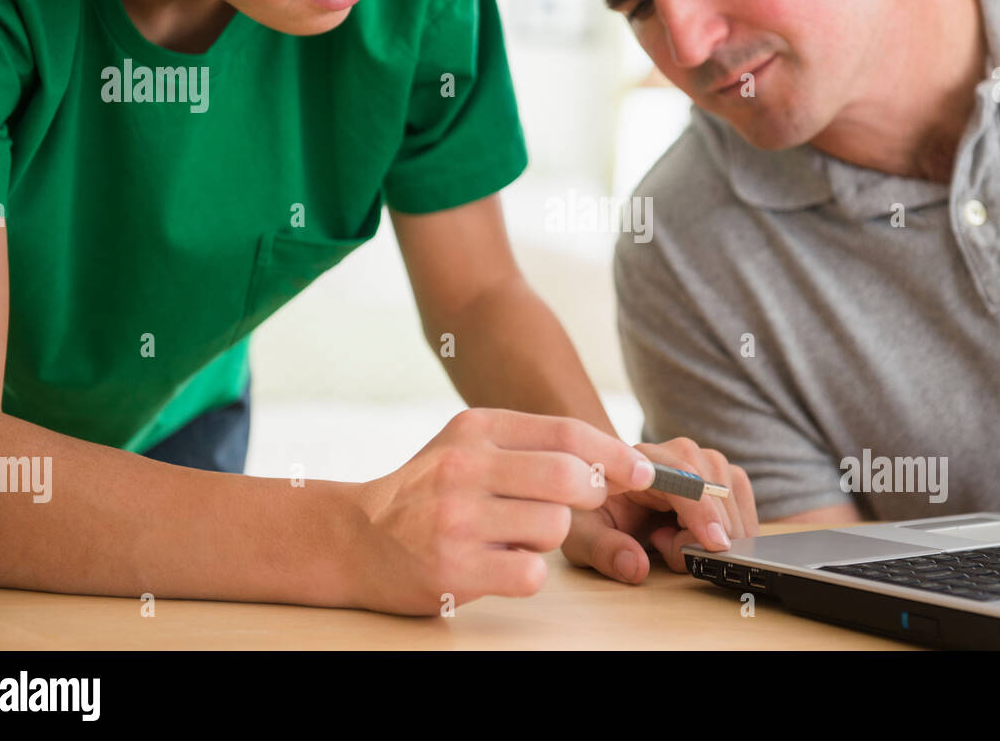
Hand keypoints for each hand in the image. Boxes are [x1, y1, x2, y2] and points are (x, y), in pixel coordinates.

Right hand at [346, 408, 654, 614]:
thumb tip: (613, 458)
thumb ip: (530, 445)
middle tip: (573, 507)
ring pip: (555, 526)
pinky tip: (498, 563)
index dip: (615, 454)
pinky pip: (531, 572)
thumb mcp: (468, 445)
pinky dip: (527, 571)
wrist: (355, 537)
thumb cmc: (427, 491)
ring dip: (548, 537)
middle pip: (572, 477)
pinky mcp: (453, 566)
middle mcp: (465, 466)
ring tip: (512, 536)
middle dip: (589, 496)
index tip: (644, 472)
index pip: (566, 432)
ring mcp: (457, 517)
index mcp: (476, 428)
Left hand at [561, 436, 758, 582]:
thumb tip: (636, 568)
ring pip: (731, 491)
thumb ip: (604, 550)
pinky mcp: (716, 473)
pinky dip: (734, 525)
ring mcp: (698, 459)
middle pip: (713, 485)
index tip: (714, 544)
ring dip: (719, 529)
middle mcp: (672, 451)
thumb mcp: (581, 536)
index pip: (681, 478)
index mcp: (636, 459)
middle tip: (671, 555)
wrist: (602, 502)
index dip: (701, 511)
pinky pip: (740, 497)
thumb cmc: (591, 515)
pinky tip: (703, 538)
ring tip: (678, 544)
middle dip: (705, 531)